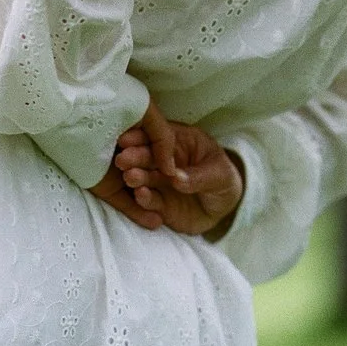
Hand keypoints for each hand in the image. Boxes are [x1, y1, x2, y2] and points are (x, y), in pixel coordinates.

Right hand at [97, 94, 243, 239]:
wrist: (223, 208)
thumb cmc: (223, 179)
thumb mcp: (220, 174)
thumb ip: (199, 176)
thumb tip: (177, 179)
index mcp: (176, 142)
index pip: (158, 137)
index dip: (143, 137)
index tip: (128, 140)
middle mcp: (162, 160)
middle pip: (146, 157)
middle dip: (134, 158)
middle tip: (123, 160)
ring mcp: (158, 181)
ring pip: (144, 178)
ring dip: (136, 178)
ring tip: (130, 178)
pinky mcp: (158, 203)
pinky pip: (150, 201)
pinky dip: (144, 199)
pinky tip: (140, 196)